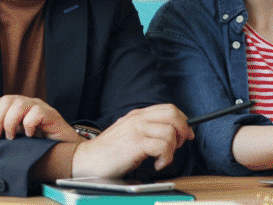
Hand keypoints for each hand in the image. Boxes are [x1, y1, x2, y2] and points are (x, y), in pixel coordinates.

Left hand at [0, 95, 79, 141]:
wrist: (66, 149)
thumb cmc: (40, 144)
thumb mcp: (17, 138)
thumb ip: (4, 134)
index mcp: (16, 107)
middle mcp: (27, 103)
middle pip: (6, 100)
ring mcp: (39, 107)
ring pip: (19, 104)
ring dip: (10, 122)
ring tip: (12, 137)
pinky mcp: (51, 114)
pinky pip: (36, 113)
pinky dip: (29, 125)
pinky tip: (30, 136)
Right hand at [71, 104, 193, 177]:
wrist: (86, 160)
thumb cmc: (107, 151)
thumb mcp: (128, 133)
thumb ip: (145, 130)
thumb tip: (169, 134)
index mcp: (137, 115)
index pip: (169, 109)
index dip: (183, 121)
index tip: (186, 134)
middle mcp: (138, 118)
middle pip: (173, 114)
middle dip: (183, 130)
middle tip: (178, 145)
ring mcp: (136, 129)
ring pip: (170, 131)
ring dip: (172, 149)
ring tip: (163, 158)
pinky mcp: (136, 143)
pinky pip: (163, 146)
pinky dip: (165, 158)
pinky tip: (157, 164)